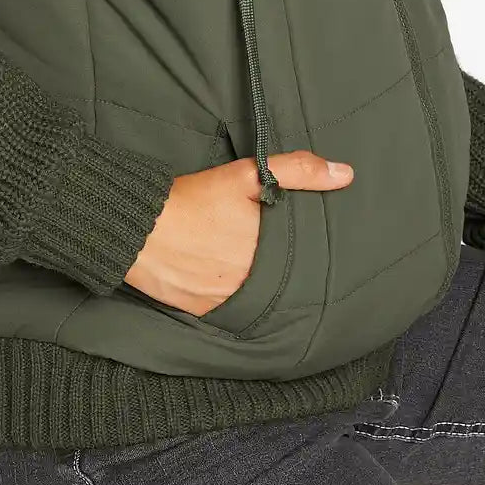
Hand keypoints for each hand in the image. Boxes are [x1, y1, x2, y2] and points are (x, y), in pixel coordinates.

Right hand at [124, 149, 355, 315]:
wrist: (138, 226)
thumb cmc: (193, 199)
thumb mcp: (246, 175)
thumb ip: (297, 171)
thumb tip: (346, 175)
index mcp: (268, 254)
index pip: (301, 258)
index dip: (301, 249)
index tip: (298, 240)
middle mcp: (252, 285)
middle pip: (279, 279)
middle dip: (278, 266)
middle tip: (263, 246)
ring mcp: (227, 303)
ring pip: (255, 296)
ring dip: (253, 281)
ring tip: (242, 260)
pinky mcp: (204, 313)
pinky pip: (228, 307)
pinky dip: (228, 292)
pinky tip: (221, 274)